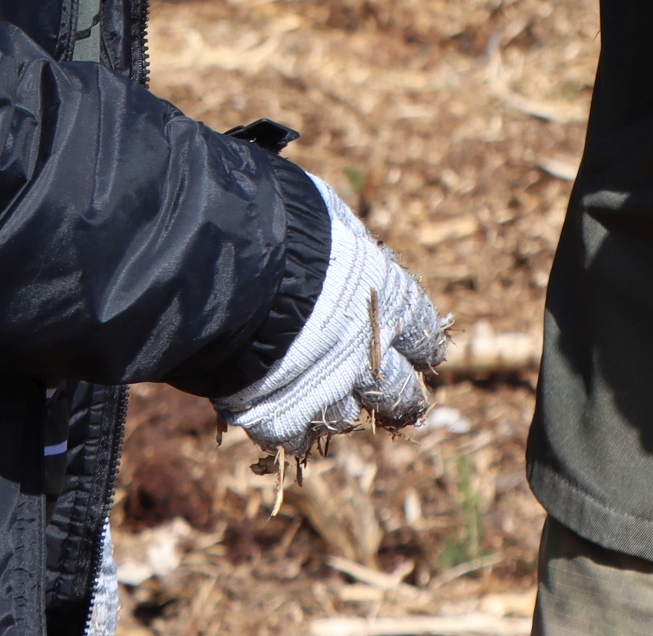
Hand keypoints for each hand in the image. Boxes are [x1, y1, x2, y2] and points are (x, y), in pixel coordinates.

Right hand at [217, 173, 447, 451]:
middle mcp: (366, 352)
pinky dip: (285, 427)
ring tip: (323, 400)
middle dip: (399, 397)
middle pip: (400, 392)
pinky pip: (292, 436)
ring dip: (336, 408)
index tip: (419, 350)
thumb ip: (346, 241)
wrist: (228, 267)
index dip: (420, 342)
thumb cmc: (278, 223)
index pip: (424, 333)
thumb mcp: (328, 216)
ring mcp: (325, 390)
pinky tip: (276, 413)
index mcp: (388, 301)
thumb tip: (347, 238)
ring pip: (346, 417)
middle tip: (396, 399)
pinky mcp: (281, 417)